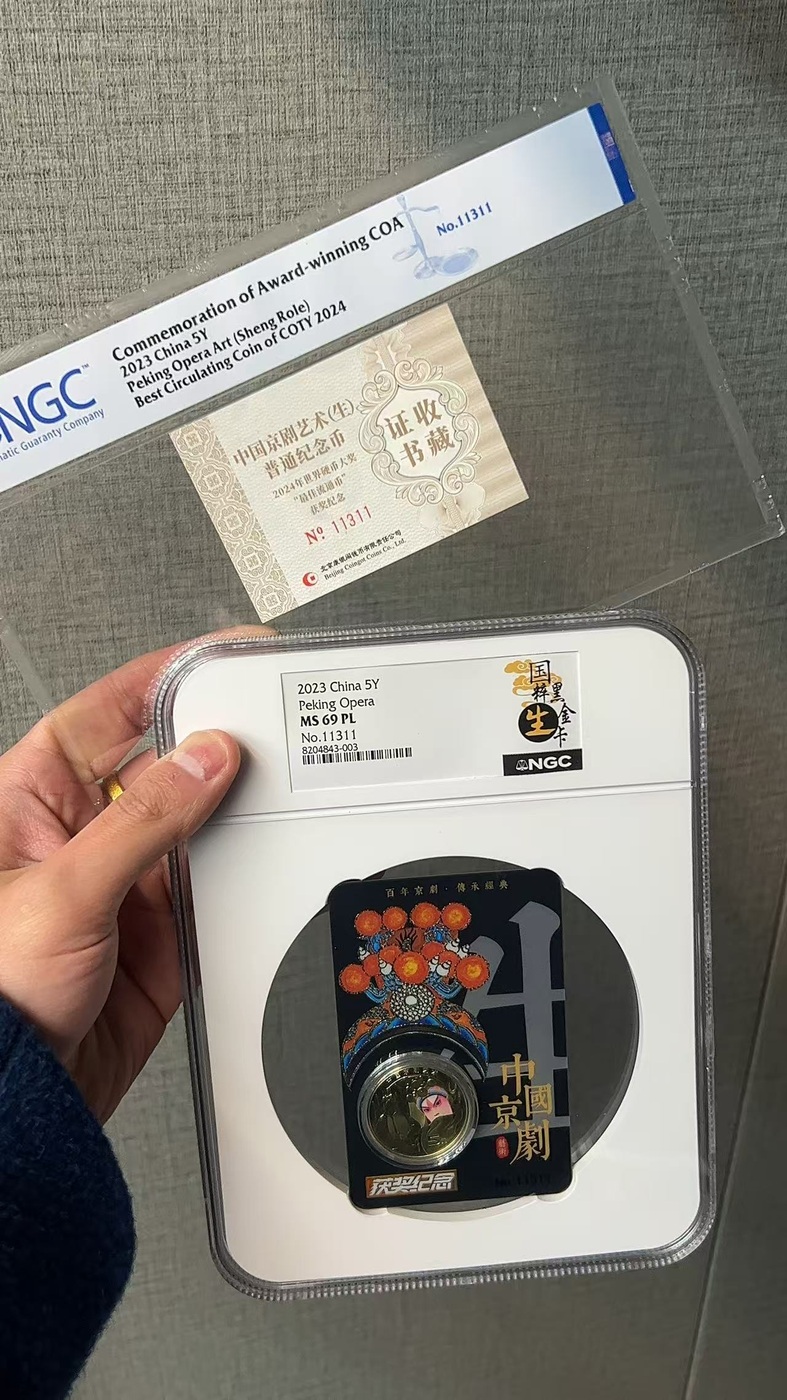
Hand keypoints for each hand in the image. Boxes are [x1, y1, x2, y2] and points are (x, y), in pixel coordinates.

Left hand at [0, 639, 241, 1122]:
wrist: (16, 1103)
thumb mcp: (63, 892)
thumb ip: (143, 823)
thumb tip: (205, 762)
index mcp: (33, 797)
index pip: (110, 711)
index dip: (169, 676)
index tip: (227, 658)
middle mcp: (82, 833)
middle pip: (166, 764)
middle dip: (217, 746)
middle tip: (271, 730)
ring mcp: (125, 883)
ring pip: (200, 826)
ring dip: (235, 814)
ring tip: (275, 795)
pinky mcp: (162, 934)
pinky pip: (217, 889)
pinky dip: (245, 879)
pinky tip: (260, 864)